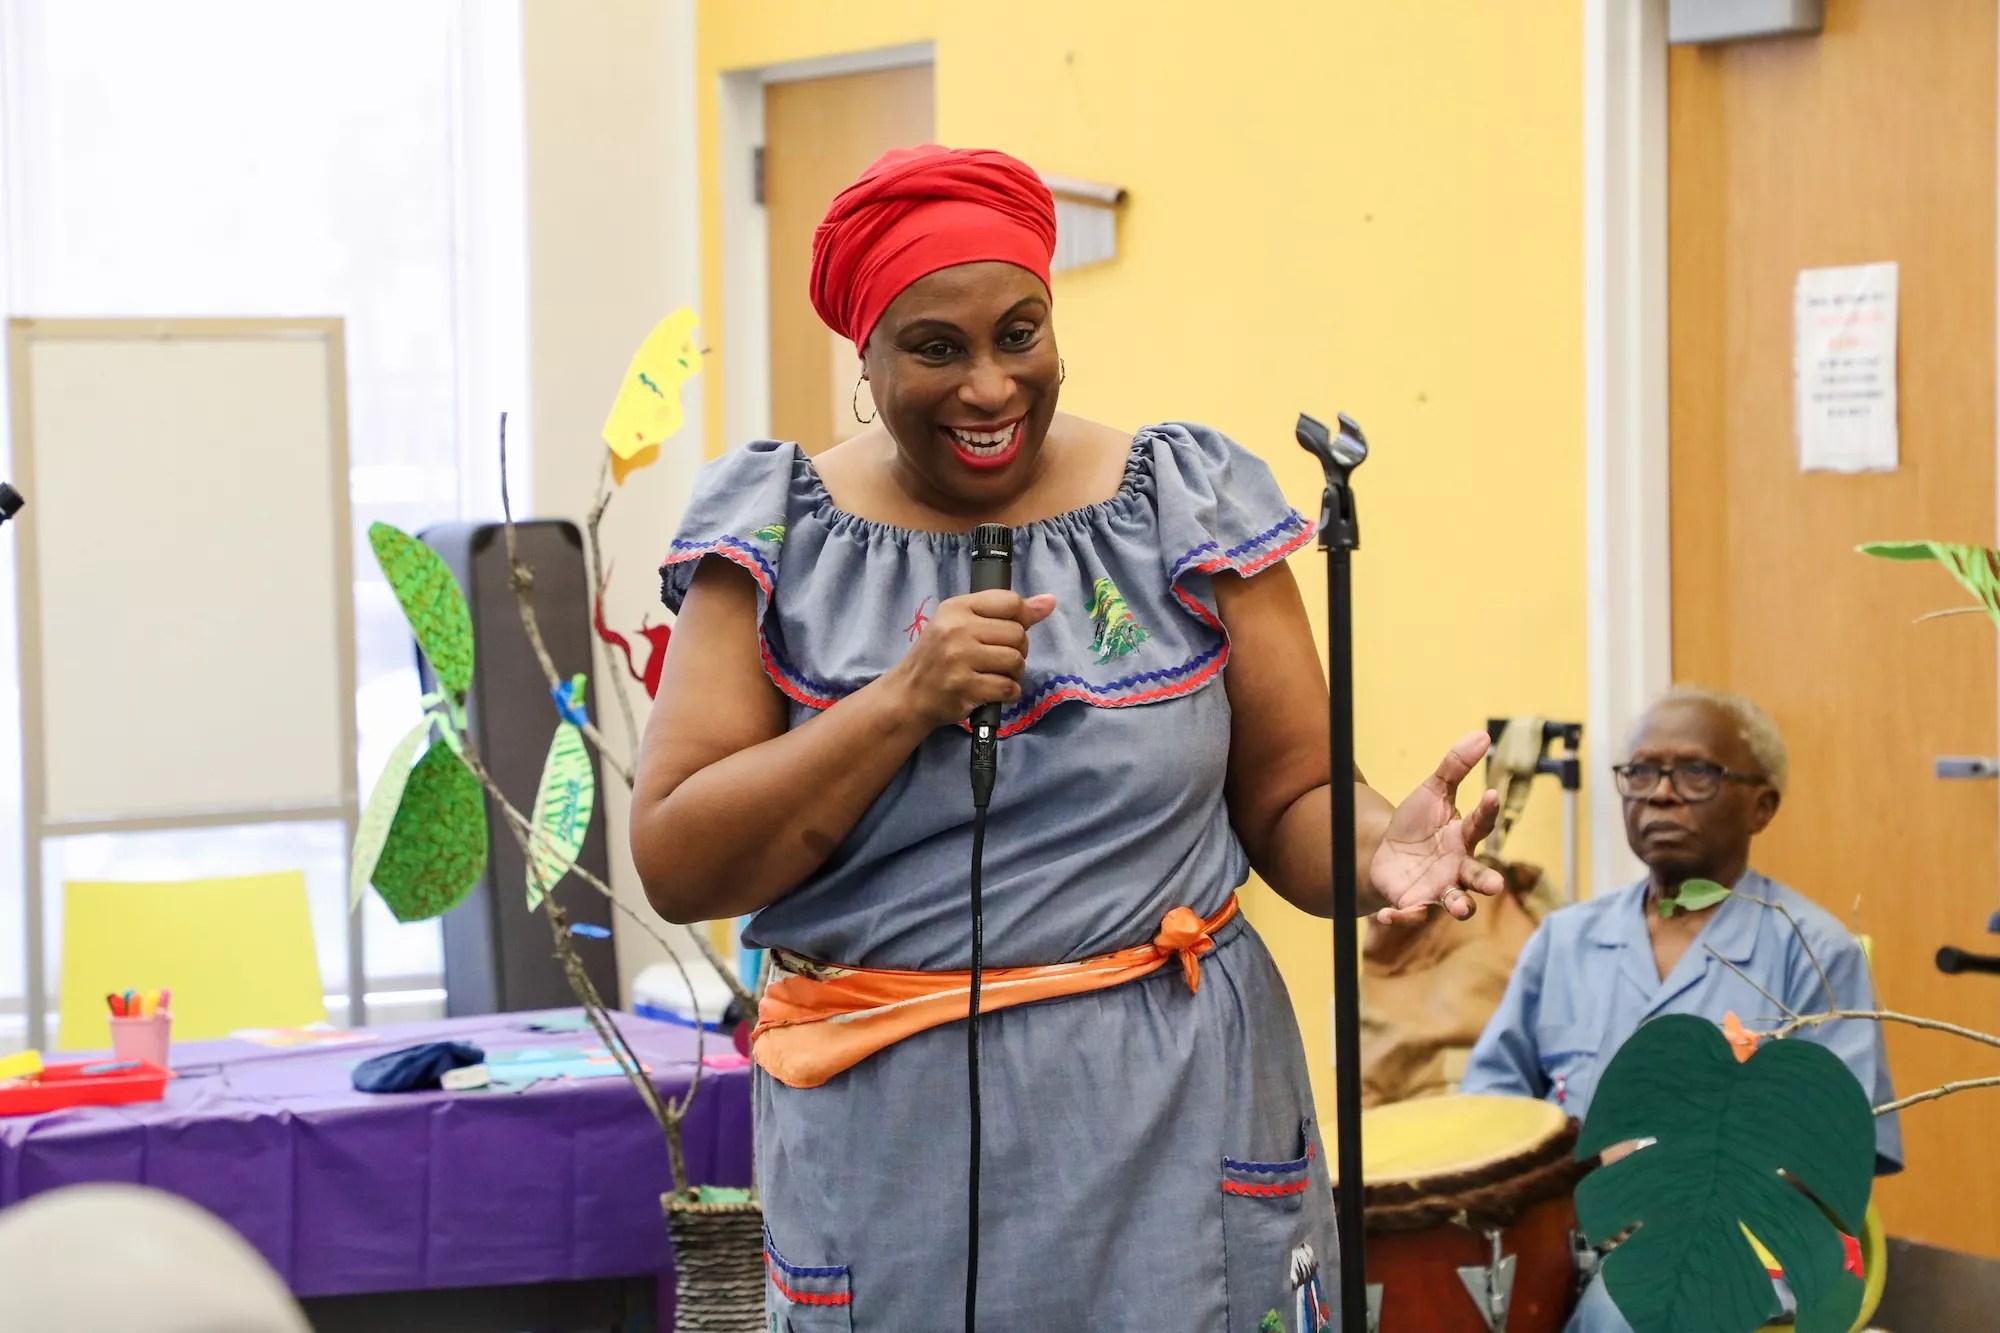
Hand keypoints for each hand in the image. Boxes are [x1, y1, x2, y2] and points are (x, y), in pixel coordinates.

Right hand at [884, 590, 1056, 728]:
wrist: (908, 694)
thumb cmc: (937, 656)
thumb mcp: (960, 624)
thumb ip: (1002, 611)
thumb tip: (1049, 602)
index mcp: (957, 608)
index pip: (1010, 601)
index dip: (1022, 618)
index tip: (1011, 632)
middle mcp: (957, 629)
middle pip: (1017, 633)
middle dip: (1017, 649)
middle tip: (999, 659)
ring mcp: (960, 659)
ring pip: (1015, 660)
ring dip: (1014, 672)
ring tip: (997, 675)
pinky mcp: (966, 688)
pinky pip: (1008, 687)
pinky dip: (1009, 692)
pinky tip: (995, 691)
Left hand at [1367, 730, 1504, 925]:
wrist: (1386, 855)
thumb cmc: (1417, 825)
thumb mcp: (1433, 792)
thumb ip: (1455, 766)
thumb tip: (1483, 734)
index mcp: (1463, 838)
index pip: (1480, 823)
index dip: (1486, 810)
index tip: (1490, 794)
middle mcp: (1457, 867)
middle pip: (1477, 876)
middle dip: (1487, 881)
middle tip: (1496, 885)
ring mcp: (1438, 889)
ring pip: (1455, 902)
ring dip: (1458, 905)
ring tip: (1459, 907)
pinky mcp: (1414, 904)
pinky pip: (1412, 914)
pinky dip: (1401, 917)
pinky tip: (1386, 915)